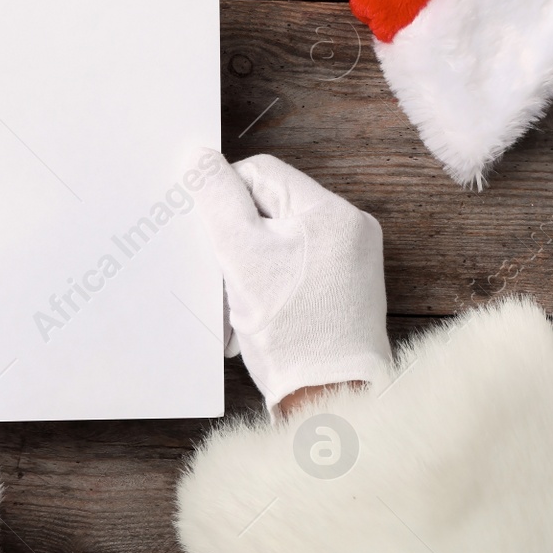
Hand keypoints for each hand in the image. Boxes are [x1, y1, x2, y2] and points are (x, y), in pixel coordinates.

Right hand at [194, 151, 392, 409]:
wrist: (330, 396)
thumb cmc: (291, 331)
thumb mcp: (241, 256)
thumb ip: (217, 199)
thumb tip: (199, 156)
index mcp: (331, 211)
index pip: (261, 173)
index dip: (226, 201)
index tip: (214, 241)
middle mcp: (351, 228)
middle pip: (272, 207)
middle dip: (240, 238)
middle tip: (231, 276)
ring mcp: (353, 260)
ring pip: (281, 239)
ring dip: (253, 263)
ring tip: (249, 301)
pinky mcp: (348, 288)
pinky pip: (298, 266)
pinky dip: (273, 283)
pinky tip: (264, 311)